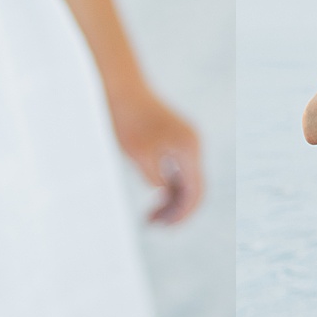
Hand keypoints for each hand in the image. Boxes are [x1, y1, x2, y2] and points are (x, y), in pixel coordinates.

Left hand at [112, 88, 203, 223]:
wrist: (121, 89)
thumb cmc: (126, 120)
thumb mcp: (138, 154)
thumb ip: (155, 176)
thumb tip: (163, 191)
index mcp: (189, 148)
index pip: (195, 191)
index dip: (182, 214)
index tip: (164, 228)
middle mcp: (193, 145)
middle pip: (194, 189)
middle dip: (177, 211)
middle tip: (154, 226)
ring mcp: (186, 143)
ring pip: (186, 182)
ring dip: (171, 202)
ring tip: (150, 219)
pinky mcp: (174, 141)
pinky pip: (178, 172)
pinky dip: (168, 188)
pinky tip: (154, 201)